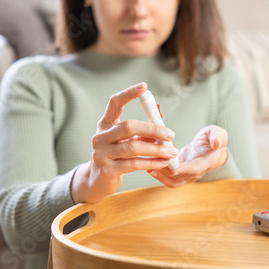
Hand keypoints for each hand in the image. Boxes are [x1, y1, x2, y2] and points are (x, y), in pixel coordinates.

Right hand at [71, 82, 177, 203]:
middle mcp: (100, 137)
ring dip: (156, 149)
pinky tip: (163, 162)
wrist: (97, 181)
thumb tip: (164, 131)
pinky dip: (152, 163)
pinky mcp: (107, 170)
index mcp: (105, 125)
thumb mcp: (124, 142)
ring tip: (172, 152)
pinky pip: (134, 164)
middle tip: (170, 134)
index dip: (128, 93)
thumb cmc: (116, 157)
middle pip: (128, 126)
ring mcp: (102, 154)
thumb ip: (139, 134)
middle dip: (153, 129)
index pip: (114, 103)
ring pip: (133, 147)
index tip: (144, 86)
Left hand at [147, 125, 227, 187]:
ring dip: (159, 175)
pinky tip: (148, 164)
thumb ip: (218, 137)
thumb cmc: (214, 139)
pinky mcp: (179, 173)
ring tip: (147, 166)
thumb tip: (216, 144)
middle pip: (179, 178)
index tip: (172, 167)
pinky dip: (158, 173)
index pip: (194, 169)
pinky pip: (168, 177)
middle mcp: (196, 172)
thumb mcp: (218, 133)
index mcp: (207, 162)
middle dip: (165, 173)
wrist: (212, 149)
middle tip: (152, 164)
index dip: (183, 169)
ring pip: (172, 181)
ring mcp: (187, 175)